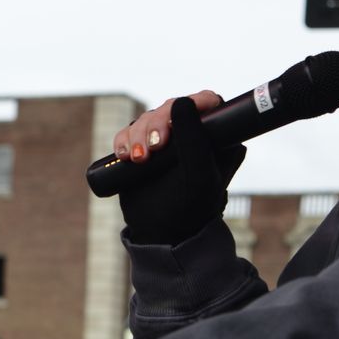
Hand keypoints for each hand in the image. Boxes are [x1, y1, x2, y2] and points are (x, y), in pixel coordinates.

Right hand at [112, 95, 246, 245]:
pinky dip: (123, 141)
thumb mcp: (199, 176)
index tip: (172, 125)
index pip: (207, 103)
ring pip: (146, 118)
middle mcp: (192, 135)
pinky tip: (126, 156)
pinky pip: (128, 132)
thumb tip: (183, 102)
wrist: (161, 235)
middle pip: (170, 108)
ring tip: (138, 160)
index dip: (191, 105)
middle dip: (155, 125)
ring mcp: (166, 140)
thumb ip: (195, 139)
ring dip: (137, 136)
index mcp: (215, 138)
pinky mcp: (143, 148)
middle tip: (151, 150)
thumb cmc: (189, 210)